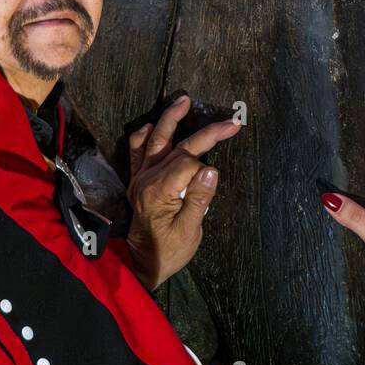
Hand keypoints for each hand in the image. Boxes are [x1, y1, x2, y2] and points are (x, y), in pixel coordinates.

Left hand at [125, 95, 240, 288]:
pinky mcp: (137, 180)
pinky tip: (152, 125)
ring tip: (183, 100)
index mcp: (159, 191)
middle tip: (228, 122)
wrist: (142, 263)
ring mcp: (140, 177)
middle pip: (177, 146)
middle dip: (205, 132)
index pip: (188, 164)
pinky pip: (137, 151)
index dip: (204, 169)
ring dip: (169, 118)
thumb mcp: (190, 231)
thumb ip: (199, 199)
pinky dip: (144, 136)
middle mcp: (146, 179)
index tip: (213, 180)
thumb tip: (210, 169)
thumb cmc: (169, 251)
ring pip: (155, 140)